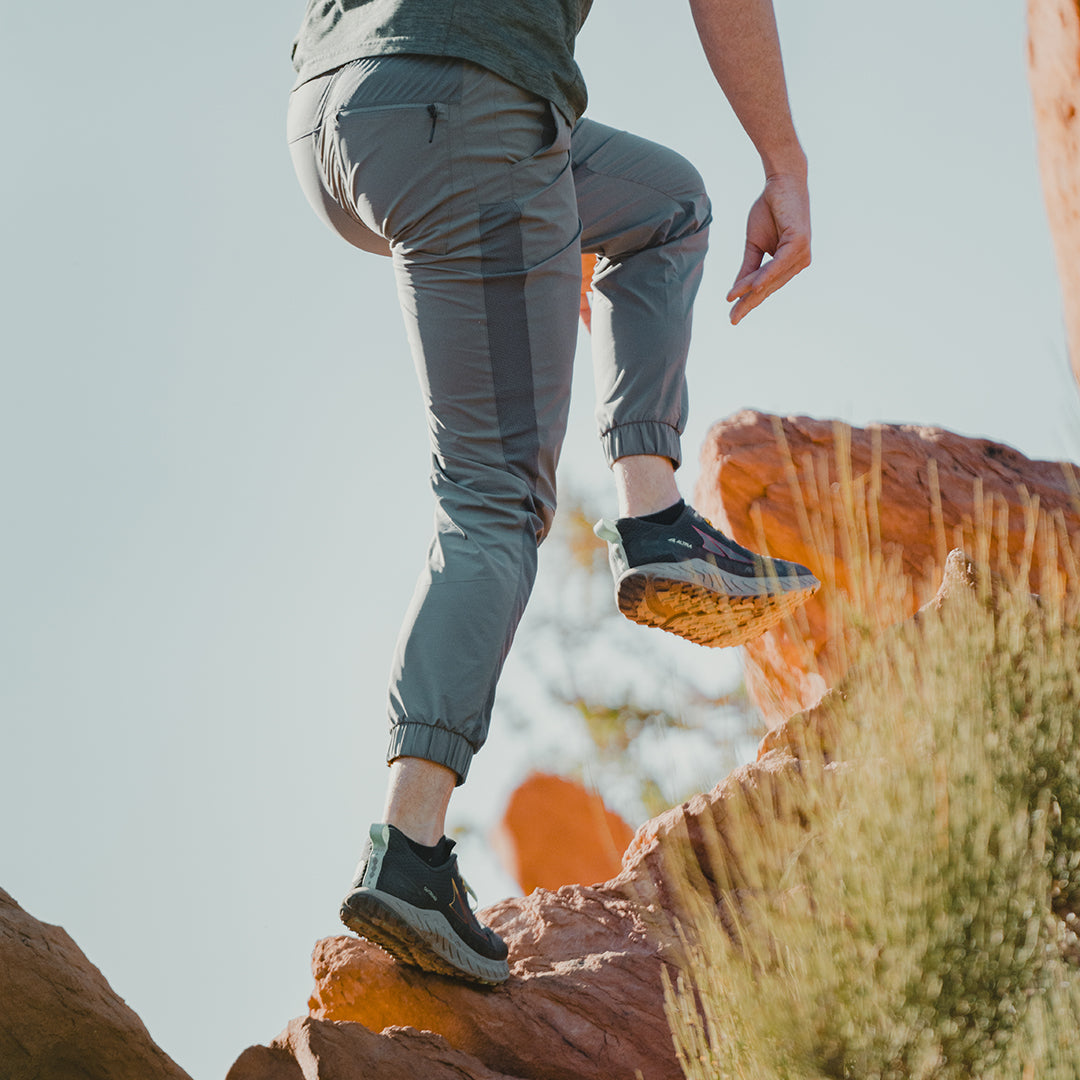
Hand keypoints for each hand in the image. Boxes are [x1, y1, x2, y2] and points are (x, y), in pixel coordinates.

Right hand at [726, 172, 810, 324]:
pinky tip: (755, 287)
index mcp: (788, 264)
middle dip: (749, 302)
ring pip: (771, 278)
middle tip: (732, 319)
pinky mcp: (799, 243)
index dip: (748, 301)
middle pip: (768, 287)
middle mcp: (798, 262)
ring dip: (751, 291)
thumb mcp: (754, 244)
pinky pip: (778, 265)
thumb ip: (749, 267)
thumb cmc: (769, 210)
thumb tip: (736, 291)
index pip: (765, 287)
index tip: (733, 316)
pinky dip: (766, 276)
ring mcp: (801, 254)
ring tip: (733, 302)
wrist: (781, 182)